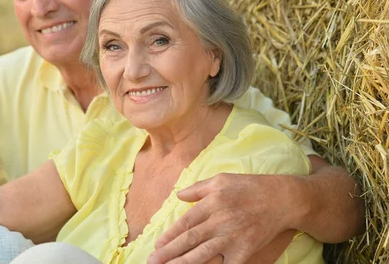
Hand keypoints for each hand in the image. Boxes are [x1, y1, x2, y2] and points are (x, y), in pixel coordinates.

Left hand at [148, 173, 291, 263]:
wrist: (282, 199)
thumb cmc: (249, 187)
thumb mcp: (221, 179)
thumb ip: (198, 188)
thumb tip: (178, 195)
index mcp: (212, 203)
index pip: (185, 223)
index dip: (170, 235)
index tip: (157, 244)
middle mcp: (220, 221)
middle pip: (190, 240)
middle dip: (169, 252)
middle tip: (152, 261)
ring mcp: (233, 237)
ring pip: (203, 254)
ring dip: (183, 263)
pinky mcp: (246, 249)